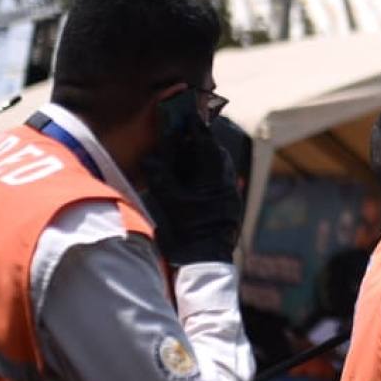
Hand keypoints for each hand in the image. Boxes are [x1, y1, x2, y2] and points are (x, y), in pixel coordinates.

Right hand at [144, 111, 242, 265]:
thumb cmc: (190, 234)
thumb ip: (161, 178)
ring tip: (185, 154)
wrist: (206, 264)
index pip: (208, 146)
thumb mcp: (171, 204)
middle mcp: (228, 186)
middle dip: (200, 144)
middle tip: (185, 135)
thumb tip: (150, 159)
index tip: (189, 117)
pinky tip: (190, 178)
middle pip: (216, 155)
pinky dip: (204, 175)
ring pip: (218, 169)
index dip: (198, 130)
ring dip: (202, 160)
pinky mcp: (228, 207)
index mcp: (217, 180)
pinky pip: (218, 183)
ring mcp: (230, 197)